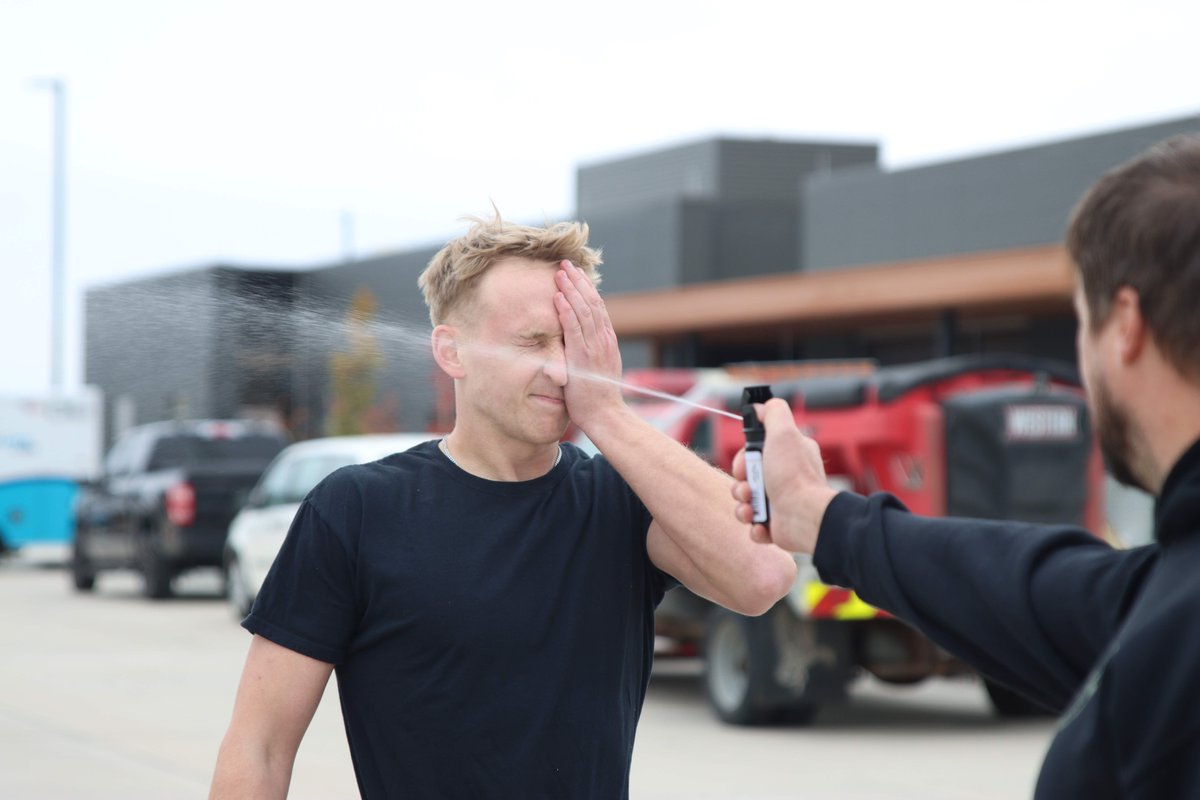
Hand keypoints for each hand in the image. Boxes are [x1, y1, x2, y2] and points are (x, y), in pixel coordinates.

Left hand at [554, 260, 624, 430]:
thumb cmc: (599, 396)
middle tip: (566, 264)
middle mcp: (603, 339)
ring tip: (559, 273)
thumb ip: (591, 352)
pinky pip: (574, 328)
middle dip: (578, 281)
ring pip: (584, 310)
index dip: (586, 288)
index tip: (575, 274)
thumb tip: (582, 341)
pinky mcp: (583, 357)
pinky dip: (566, 311)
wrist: (606, 415)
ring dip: (571, 289)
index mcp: (606, 340)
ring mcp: (594, 347)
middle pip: (591, 302)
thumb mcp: (599, 367)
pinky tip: (558, 297)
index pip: (597, 307)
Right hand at [731, 398, 838, 553]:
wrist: (804, 517)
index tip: (746, 461)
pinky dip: (753, 524)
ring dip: (743, 504)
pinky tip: (761, 524)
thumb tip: (760, 406)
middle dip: (740, 482)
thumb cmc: (793, 475)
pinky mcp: (776, 525)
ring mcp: (780, 502)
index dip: (744, 457)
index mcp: (789, 455)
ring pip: (746, 500)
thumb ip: (773, 413)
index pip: (756, 451)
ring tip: (751, 508)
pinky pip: (754, 524)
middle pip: (747, 476)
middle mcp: (786, 477)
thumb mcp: (784, 432)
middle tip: (747, 486)